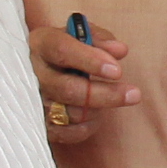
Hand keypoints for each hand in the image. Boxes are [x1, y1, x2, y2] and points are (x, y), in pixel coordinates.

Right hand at [33, 21, 138, 143]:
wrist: (42, 67)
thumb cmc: (67, 48)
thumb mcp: (81, 34)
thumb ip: (100, 39)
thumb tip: (119, 51)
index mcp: (41, 44)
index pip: (62, 50)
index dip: (91, 61)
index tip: (117, 71)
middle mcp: (33, 73)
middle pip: (67, 89)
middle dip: (105, 94)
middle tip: (134, 94)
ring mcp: (34, 100)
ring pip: (70, 113)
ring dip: (97, 108)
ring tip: (109, 97)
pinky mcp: (39, 124)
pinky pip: (67, 133)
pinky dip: (88, 126)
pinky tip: (96, 113)